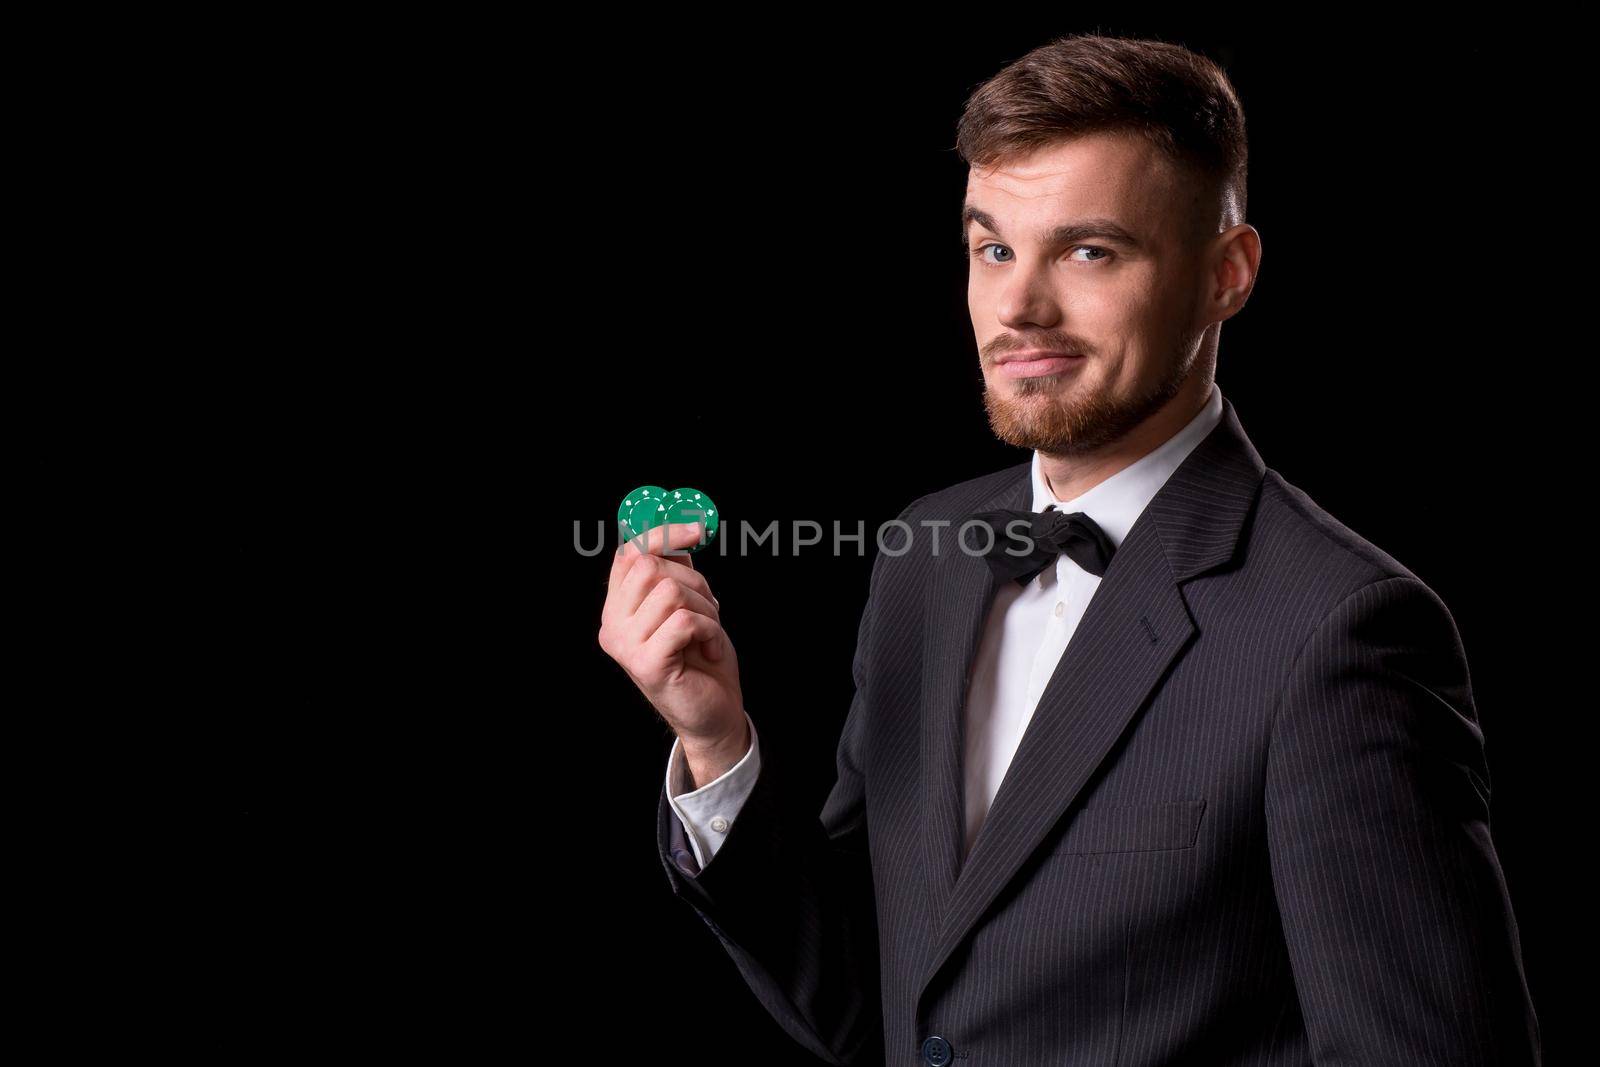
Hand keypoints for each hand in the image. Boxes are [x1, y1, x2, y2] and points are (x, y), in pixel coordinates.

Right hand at [600, 521, 745, 757]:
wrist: (713, 713)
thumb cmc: (701, 659)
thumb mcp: (688, 605)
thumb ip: (677, 571)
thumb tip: (682, 529)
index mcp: (617, 607)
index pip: (629, 554)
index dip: (663, 534)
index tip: (698, 530)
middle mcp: (611, 625)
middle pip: (651, 568)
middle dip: (695, 582)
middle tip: (709, 611)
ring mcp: (625, 646)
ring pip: (671, 591)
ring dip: (706, 609)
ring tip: (709, 633)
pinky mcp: (647, 664)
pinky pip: (685, 621)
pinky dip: (710, 631)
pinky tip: (710, 649)